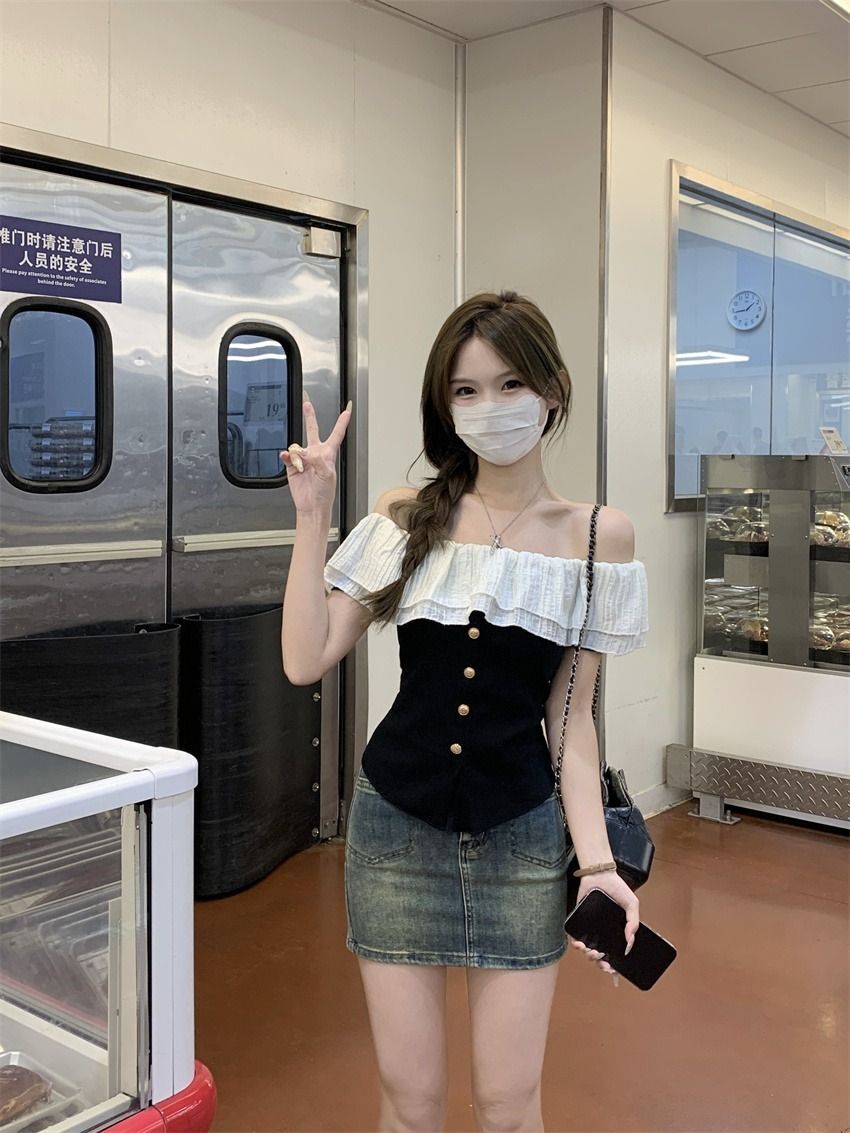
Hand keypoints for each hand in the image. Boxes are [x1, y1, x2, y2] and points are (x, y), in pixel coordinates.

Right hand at [280, 392, 352, 514]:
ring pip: (297, 446)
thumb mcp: (327, 475)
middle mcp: (316, 454)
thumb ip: (319, 461)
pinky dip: (287, 456)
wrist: (311, 505)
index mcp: (328, 454)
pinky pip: (287, 455)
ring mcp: (303, 459)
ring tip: (302, 466)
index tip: (347, 410)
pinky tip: (289, 460)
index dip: (342, 422)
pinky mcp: (292, 465)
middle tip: (307, 405)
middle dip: (310, 417)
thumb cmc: (324, 493)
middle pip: (313, 431)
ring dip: (298, 455)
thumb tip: (308, 453)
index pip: (336, 434)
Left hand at [567, 871, 639, 989]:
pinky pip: (575, 936)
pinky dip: (576, 943)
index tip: (613, 970)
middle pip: (600, 955)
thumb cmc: (617, 888)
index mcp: (616, 931)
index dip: (614, 964)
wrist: (600, 874)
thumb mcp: (632, 904)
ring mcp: (590, 928)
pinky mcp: (579, 921)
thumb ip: (633, 922)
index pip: (614, 953)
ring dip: (588, 955)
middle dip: (600, 963)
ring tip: (592, 952)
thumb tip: (630, 943)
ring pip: (587, 949)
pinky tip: (579, 944)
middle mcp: (602, 932)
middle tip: (603, 963)